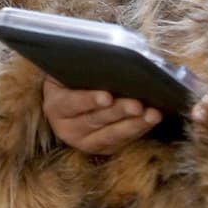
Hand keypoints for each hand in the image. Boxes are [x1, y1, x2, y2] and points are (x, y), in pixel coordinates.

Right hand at [42, 80, 162, 154]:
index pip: (71, 103)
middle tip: (136, 105)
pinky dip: (139, 130)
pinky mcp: (103, 148)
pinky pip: (123, 141)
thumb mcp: (67, 72)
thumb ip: (80, 68)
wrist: (68, 100)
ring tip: (152, 115)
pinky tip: (151, 120)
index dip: (88, 100)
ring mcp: (85, 142)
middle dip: (118, 112)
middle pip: (95, 120)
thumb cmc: (72, 79)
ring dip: (134, 125)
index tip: (106, 97)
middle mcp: (67, 128)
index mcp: (56, 106)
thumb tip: (105, 59)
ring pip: (111, 135)